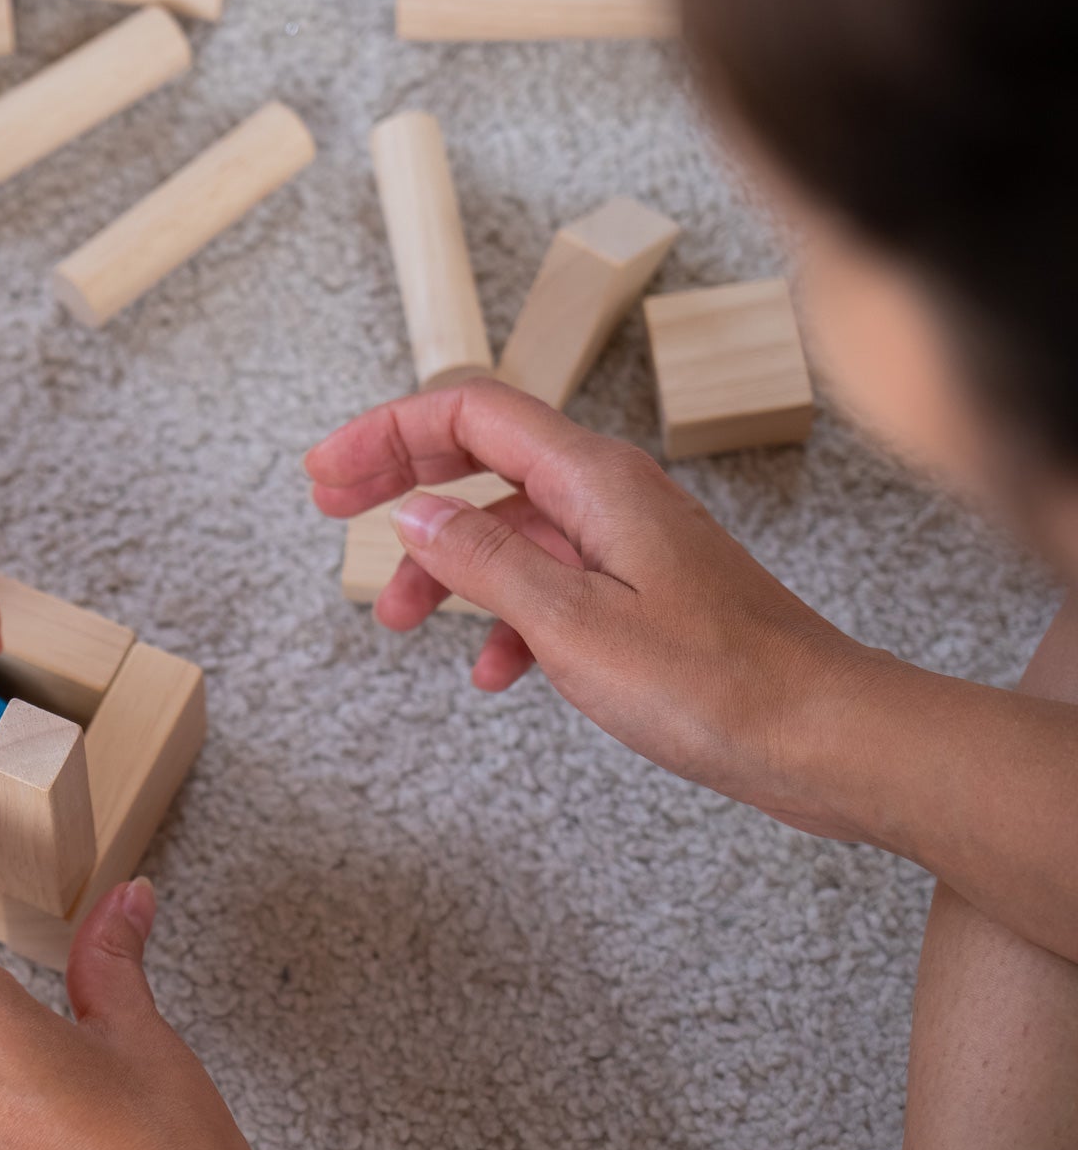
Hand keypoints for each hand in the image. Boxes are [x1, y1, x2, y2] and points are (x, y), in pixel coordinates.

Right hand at [306, 380, 883, 836]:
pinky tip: (494, 671)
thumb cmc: (717, 683)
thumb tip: (414, 515)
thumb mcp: (571, 623)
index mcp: (593, 479)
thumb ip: (483, 561)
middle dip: (400, 481)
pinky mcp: (643, 591)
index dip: (385, 434)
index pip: (467, 414)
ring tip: (402, 623)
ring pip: (508, 527)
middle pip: (480, 456)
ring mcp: (628, 541)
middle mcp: (610, 494)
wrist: (822, 735)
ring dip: (445, 566)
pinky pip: (549, 580)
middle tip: (332, 512)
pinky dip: (504, 615)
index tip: (326, 477)